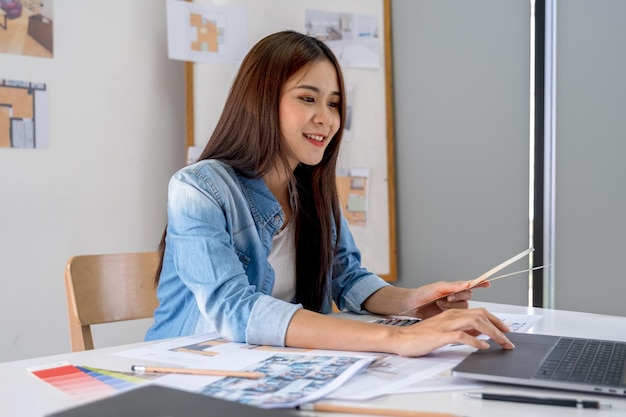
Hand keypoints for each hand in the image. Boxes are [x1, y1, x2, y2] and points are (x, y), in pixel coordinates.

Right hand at [389, 307, 513, 356]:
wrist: (400, 338)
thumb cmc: (420, 337)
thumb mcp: (445, 331)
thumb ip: (462, 330)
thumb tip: (480, 334)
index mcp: (452, 313)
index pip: (480, 312)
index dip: (496, 320)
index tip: (506, 331)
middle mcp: (451, 316)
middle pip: (481, 315)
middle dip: (498, 326)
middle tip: (509, 339)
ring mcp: (446, 324)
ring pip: (475, 323)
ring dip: (492, 334)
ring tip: (502, 344)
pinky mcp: (440, 335)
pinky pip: (462, 336)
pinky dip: (475, 341)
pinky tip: (483, 347)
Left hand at [404, 280, 489, 318]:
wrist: (413, 306)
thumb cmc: (423, 294)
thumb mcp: (438, 287)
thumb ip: (454, 286)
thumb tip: (468, 283)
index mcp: (455, 287)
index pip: (471, 284)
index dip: (480, 284)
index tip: (487, 283)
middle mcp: (457, 297)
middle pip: (468, 297)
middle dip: (458, 297)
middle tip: (447, 297)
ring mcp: (455, 307)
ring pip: (464, 307)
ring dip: (451, 305)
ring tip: (439, 304)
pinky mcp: (452, 317)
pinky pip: (459, 316)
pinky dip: (450, 312)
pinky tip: (441, 309)